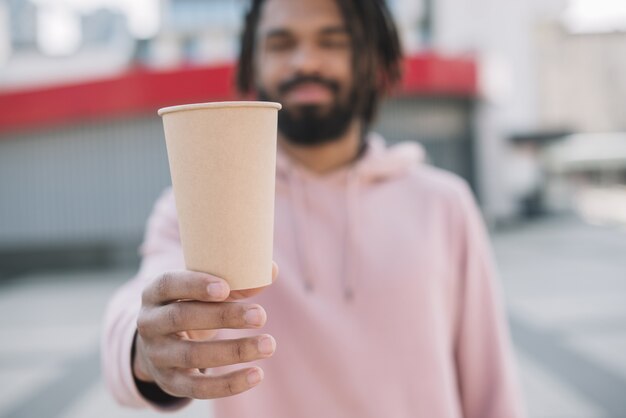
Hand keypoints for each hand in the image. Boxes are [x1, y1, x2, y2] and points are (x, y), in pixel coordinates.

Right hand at [133, 263, 277, 398]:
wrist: (160, 345)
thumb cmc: (191, 306)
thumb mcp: (202, 291)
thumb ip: (235, 282)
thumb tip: (271, 271)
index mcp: (154, 292)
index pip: (168, 284)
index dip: (195, 285)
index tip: (225, 288)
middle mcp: (149, 323)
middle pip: (182, 318)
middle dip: (224, 317)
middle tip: (261, 315)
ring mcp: (157, 355)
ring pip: (192, 355)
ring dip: (234, 351)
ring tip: (268, 344)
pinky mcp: (170, 382)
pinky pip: (198, 388)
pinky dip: (229, 384)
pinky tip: (257, 374)